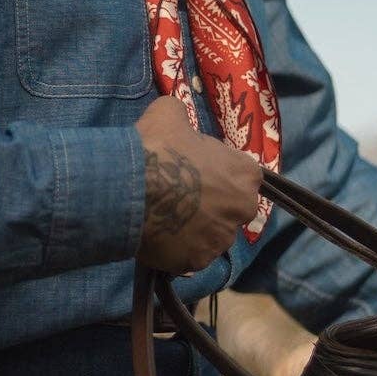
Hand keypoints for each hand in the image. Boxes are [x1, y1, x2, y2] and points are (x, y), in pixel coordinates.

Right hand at [135, 95, 261, 274]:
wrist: (131, 187)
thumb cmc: (158, 146)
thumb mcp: (170, 113)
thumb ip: (183, 119)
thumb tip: (177, 122)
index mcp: (245, 174)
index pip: (242, 174)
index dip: (219, 170)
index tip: (198, 169)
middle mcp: (242, 210)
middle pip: (230, 207)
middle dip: (212, 203)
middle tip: (181, 195)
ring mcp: (220, 240)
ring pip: (211, 235)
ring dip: (194, 227)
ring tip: (165, 217)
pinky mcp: (196, 262)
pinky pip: (188, 255)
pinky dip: (176, 248)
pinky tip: (156, 235)